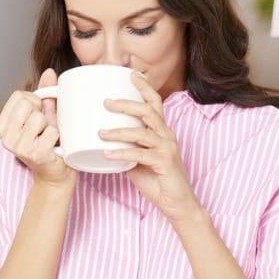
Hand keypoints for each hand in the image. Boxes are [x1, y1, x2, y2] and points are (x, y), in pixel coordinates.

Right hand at [0, 69, 74, 184]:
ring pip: (39, 118)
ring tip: (48, 138)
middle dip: (41, 112)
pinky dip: (58, 137)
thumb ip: (44, 93)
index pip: (18, 96)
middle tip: (44, 128)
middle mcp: (6, 137)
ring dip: (50, 126)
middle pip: (28, 105)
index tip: (37, 114)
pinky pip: (52, 131)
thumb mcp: (43, 115)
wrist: (55, 173)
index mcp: (2, 126)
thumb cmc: (48, 142)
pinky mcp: (34, 154)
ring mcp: (19, 147)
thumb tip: (49, 71)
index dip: (34, 101)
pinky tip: (54, 147)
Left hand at [100, 72, 201, 220]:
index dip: (144, 87)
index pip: (155, 103)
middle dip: (126, 103)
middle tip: (106, 102)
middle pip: (148, 111)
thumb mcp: (138, 160)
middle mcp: (167, 135)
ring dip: (119, 130)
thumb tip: (102, 141)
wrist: (177, 204)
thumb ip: (125, 147)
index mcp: (162, 131)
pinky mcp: (165, 162)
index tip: (130, 74)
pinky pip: (140, 154)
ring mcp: (167, 148)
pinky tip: (108, 154)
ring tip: (100, 132)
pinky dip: (122, 152)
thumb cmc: (158, 180)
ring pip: (143, 131)